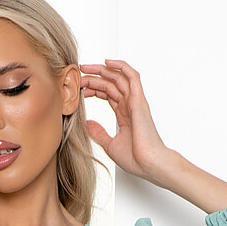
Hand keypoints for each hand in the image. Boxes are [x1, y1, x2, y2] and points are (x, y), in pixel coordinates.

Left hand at [79, 58, 168, 180]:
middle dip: (94, 78)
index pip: (108, 94)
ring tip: (86, 67)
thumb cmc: (134, 158)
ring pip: (118, 77)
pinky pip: (132, 76)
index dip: (94, 88)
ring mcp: (135, 101)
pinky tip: (107, 62)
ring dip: (102, 70)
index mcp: (124, 114)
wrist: (148, 163)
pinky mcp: (138, 100)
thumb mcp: (109, 144)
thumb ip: (99, 132)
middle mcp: (130, 105)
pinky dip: (121, 66)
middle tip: (78, 75)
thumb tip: (87, 124)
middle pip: (110, 84)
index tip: (80, 88)